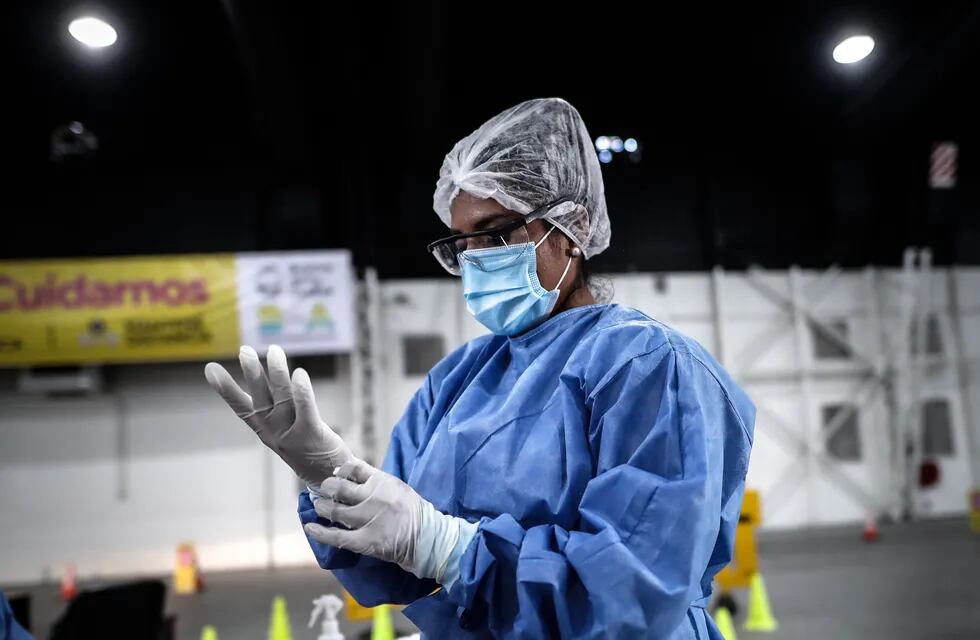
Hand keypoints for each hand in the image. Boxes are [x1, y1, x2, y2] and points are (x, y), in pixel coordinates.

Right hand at [205, 345, 351, 491]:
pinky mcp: (312, 435)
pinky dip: (302, 392)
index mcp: (265, 430)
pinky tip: (299, 374)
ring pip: (282, 399)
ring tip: (274, 350)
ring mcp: (291, 435)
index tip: (209, 369)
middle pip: (261, 399)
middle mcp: (274, 432)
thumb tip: (266, 380)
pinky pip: (305, 410)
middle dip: (253, 374)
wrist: (332, 481)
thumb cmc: (309, 450)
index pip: (241, 407)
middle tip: (244, 350)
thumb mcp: (287, 430)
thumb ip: (278, 407)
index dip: (225, 389)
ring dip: (278, 374)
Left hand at [305, 458, 467, 581]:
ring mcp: (368, 519)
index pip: (353, 468)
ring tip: (318, 506)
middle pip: (339, 488)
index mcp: (382, 481)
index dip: (340, 471)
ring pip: (334, 511)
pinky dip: (320, 532)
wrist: (428, 538)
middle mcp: (373, 497)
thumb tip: (352, 474)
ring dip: (322, 508)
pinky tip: (310, 527)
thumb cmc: (413, 511)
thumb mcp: (398, 487)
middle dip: (327, 488)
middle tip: (323, 491)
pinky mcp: (365, 541)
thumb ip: (377, 481)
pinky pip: (336, 537)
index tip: (335, 475)